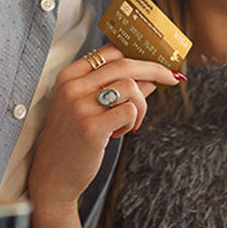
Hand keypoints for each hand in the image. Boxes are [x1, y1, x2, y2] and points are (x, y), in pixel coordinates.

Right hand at [28, 44, 182, 215]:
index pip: (110, 52)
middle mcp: (73, 87)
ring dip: (140, 106)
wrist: (53, 175)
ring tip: (129, 123)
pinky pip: (130, 111)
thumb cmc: (73, 139)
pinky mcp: (92, 127)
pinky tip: (117, 134)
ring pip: (131, 87)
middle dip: (155, 70)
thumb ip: (118, 88)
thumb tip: (151, 76)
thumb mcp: (90, 107)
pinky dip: (132, 122)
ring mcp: (81, 106)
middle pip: (125, 64)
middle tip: (173, 79)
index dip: (138, 55)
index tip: (158, 63)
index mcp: (69, 76)